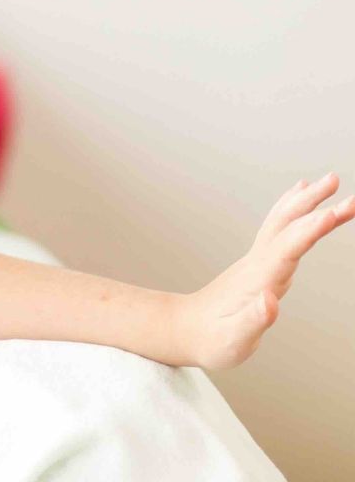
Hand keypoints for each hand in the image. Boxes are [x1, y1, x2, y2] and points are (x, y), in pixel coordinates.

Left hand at [177, 173, 354, 367]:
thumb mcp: (233, 340)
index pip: (289, 248)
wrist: (184, 330)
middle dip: (313, 203)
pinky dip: (290, 211)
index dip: (312, 229)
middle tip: (337, 181)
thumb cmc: (210, 340)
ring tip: (327, 181)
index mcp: (258, 280)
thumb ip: (252, 321)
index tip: (336, 211)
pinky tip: (297, 199)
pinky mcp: (257, 263)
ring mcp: (256, 260)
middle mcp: (258, 263)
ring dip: (305, 201)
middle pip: (286, 226)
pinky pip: (276, 229)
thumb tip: (270, 301)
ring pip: (282, 222)